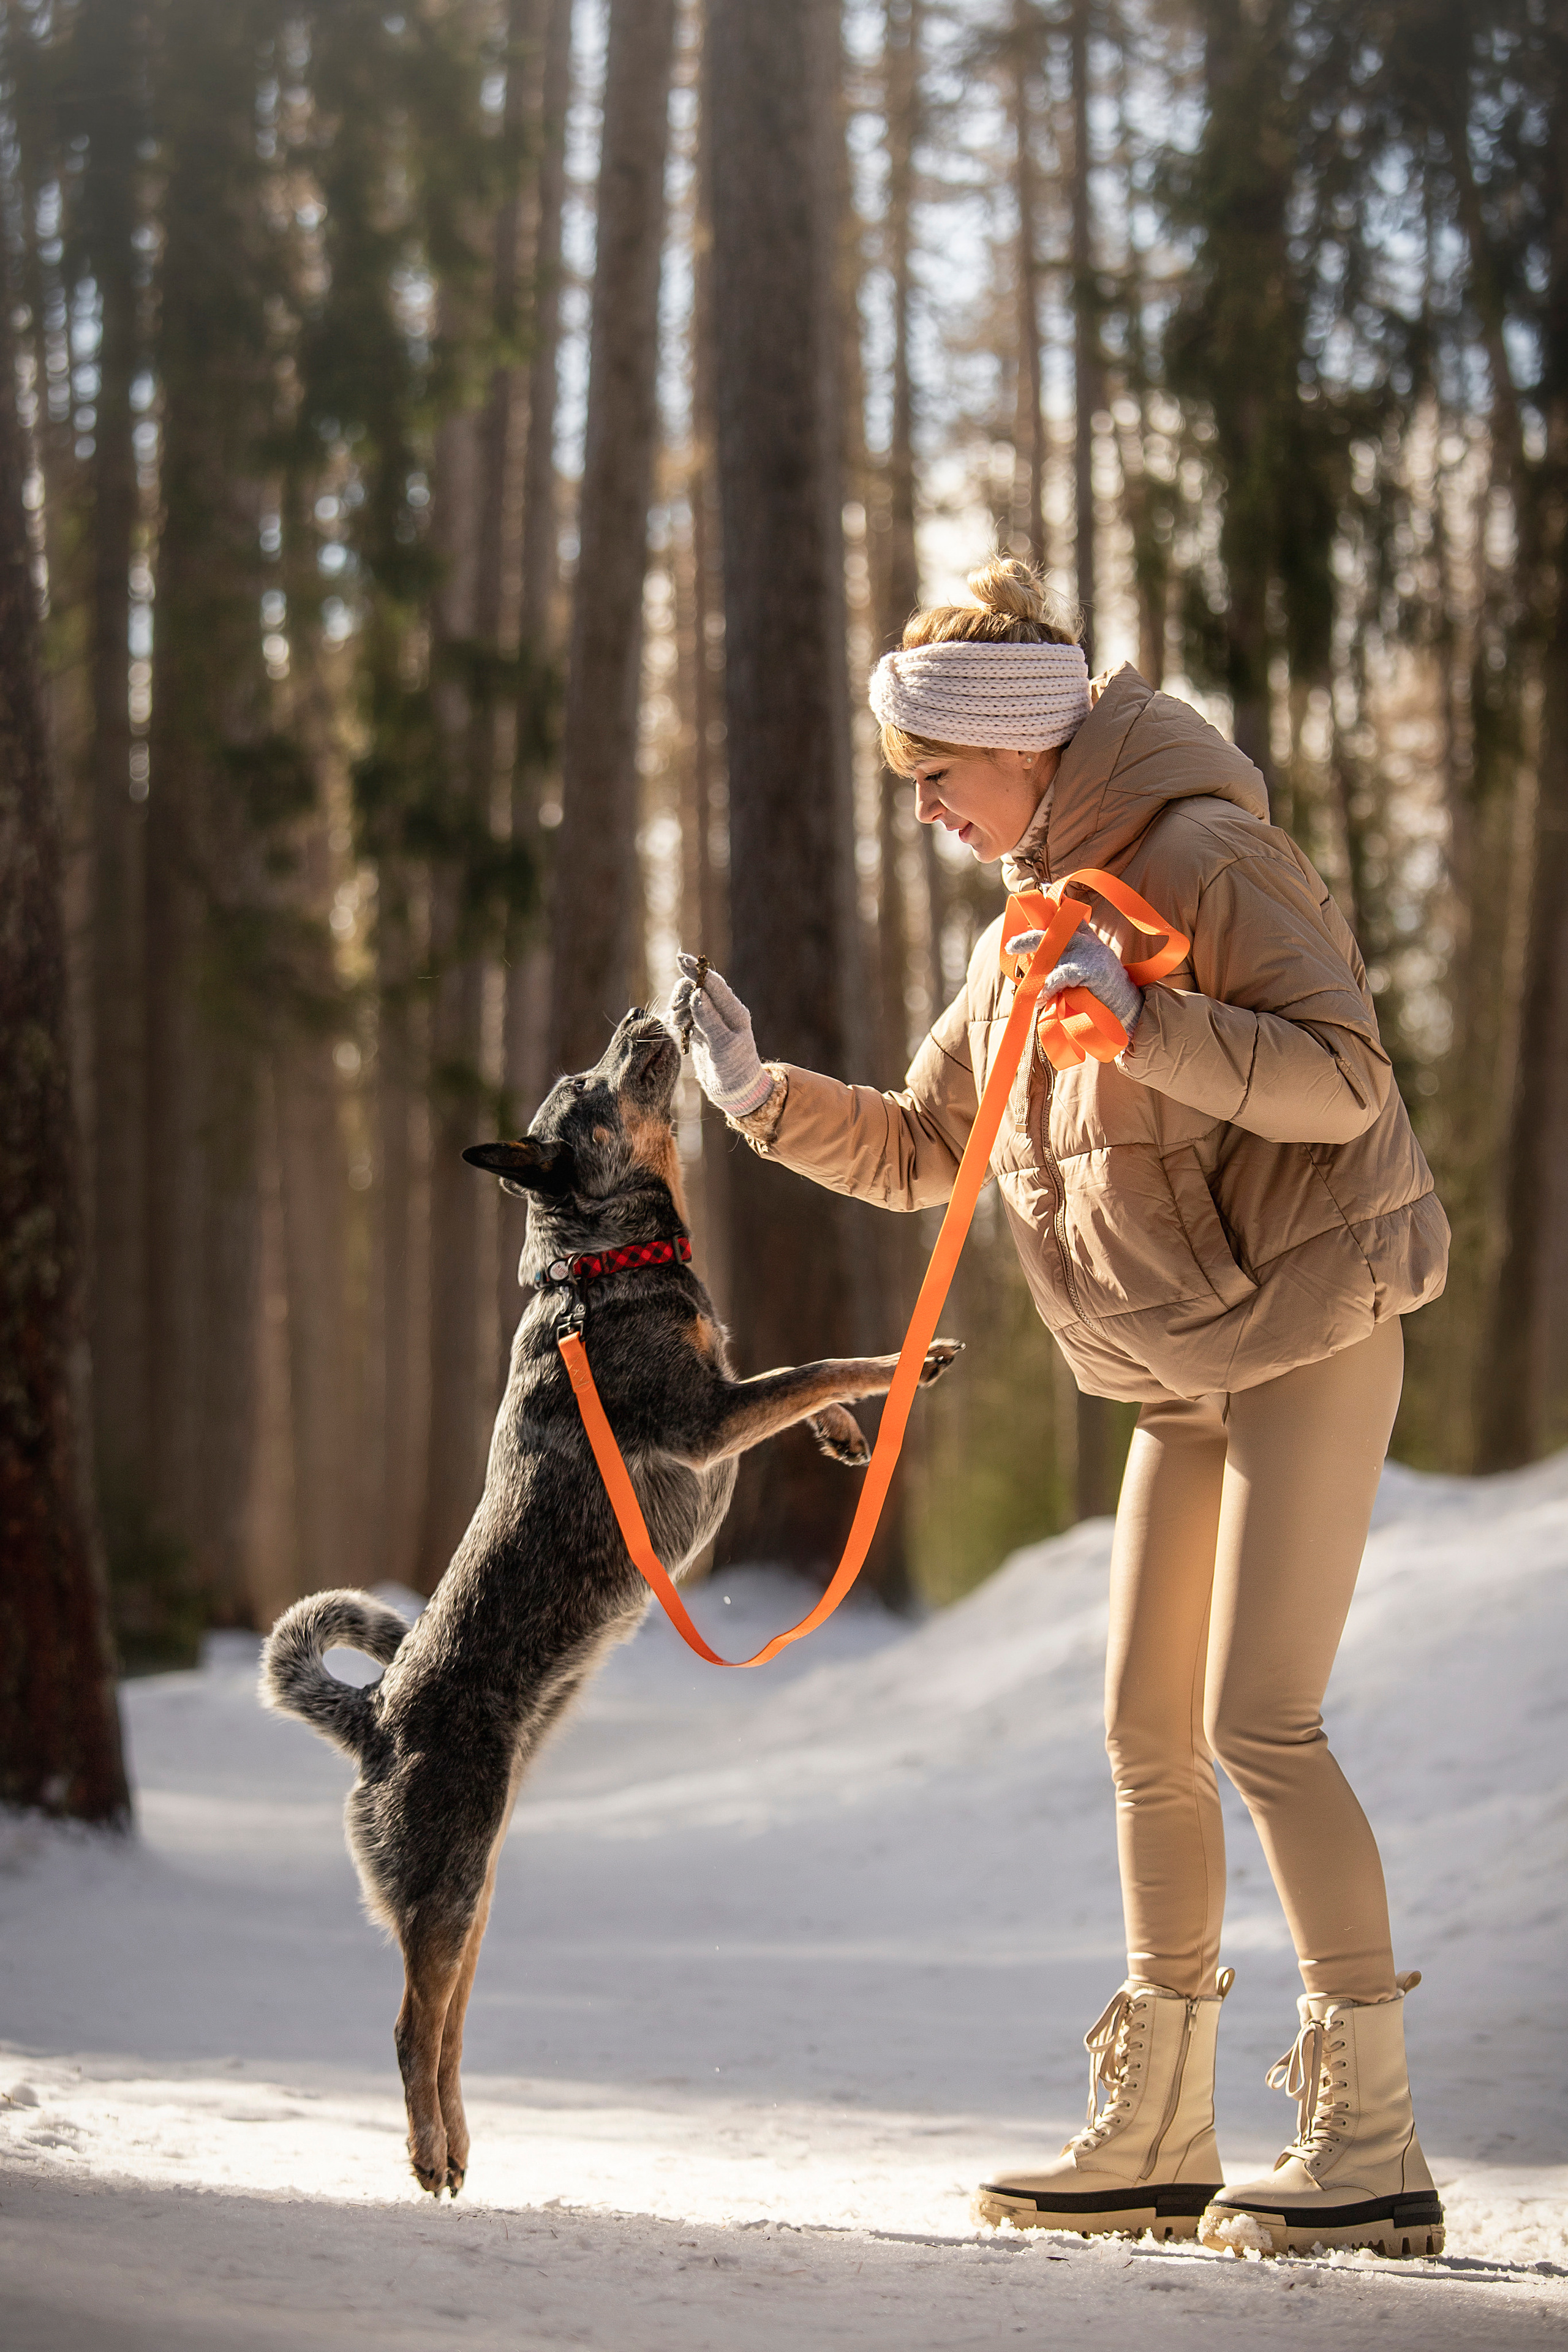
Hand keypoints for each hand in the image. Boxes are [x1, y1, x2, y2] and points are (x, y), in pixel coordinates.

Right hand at [669, 953, 775, 1113]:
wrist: (735, 1091)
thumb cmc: (735, 1069)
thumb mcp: (723, 1045)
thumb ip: (709, 1019)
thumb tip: (697, 994)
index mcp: (733, 1010)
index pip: (712, 983)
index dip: (696, 969)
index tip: (680, 957)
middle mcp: (722, 1011)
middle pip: (697, 988)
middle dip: (682, 995)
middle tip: (676, 1013)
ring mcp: (710, 1020)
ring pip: (688, 1001)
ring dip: (678, 1009)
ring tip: (679, 1026)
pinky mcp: (700, 1030)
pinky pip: (684, 1015)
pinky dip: (677, 1019)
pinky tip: (679, 1032)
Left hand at [1009, 925, 1142, 1036]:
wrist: (1128, 1009)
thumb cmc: (1101, 994)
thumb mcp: (1081, 973)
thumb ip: (1062, 964)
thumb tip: (1034, 967)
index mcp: (1085, 937)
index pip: (1064, 918)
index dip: (1048, 912)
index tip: (1035, 905)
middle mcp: (1086, 940)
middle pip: (1052, 931)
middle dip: (1029, 938)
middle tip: (1011, 946)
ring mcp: (1089, 951)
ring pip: (1052, 952)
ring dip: (1036, 973)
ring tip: (1030, 992)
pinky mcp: (1091, 968)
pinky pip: (1060, 975)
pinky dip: (1048, 988)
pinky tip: (1041, 999)